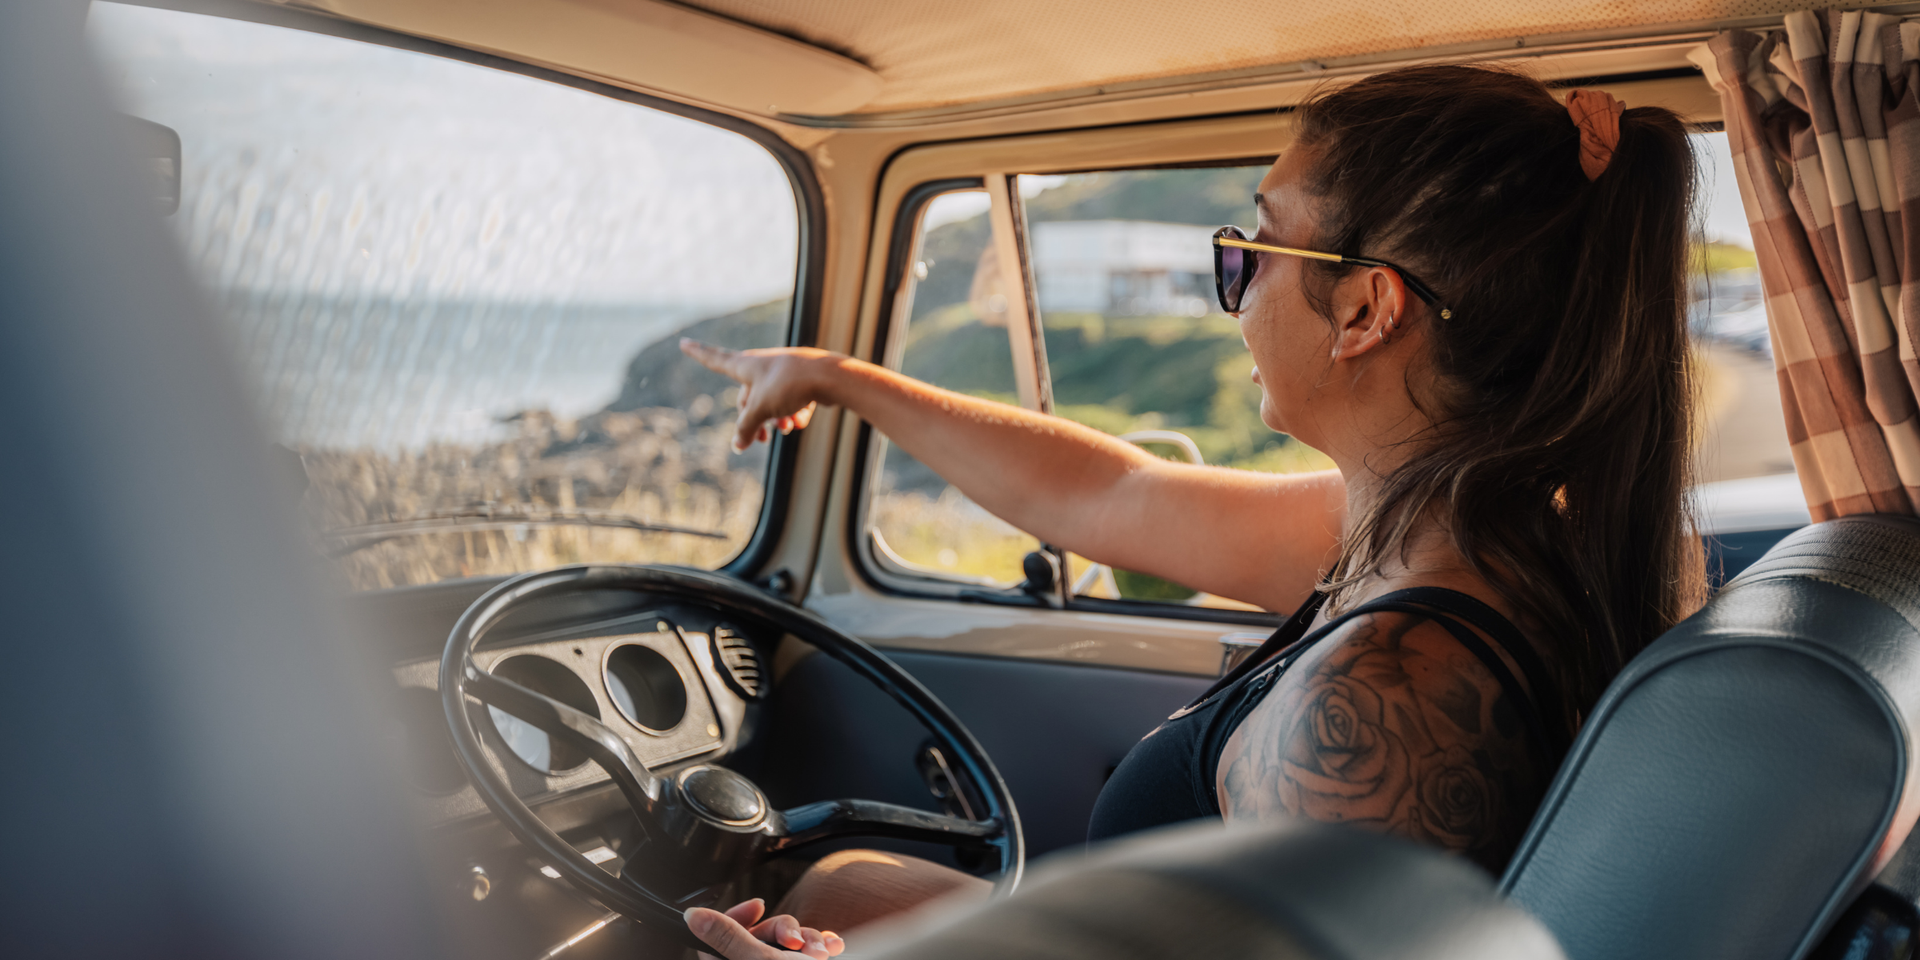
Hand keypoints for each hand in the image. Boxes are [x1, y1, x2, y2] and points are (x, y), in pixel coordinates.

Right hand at [680, 340, 834, 451]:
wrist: (830, 376)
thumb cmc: (788, 385)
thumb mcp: (760, 409)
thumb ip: (746, 428)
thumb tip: (737, 446)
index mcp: (745, 365)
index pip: (714, 359)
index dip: (698, 353)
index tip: (683, 342)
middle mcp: (762, 366)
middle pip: (747, 397)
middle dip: (755, 420)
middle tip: (763, 441)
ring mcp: (782, 372)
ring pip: (771, 401)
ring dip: (776, 419)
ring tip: (786, 429)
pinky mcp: (801, 380)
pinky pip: (790, 401)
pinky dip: (794, 413)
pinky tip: (801, 420)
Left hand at [684, 898, 845, 958]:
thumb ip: (728, 936)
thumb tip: (693, 917)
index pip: (721, 936)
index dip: (738, 916)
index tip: (758, 906)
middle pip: (759, 934)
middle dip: (785, 931)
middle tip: (795, 942)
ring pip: (786, 939)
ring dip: (808, 939)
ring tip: (819, 954)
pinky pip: (807, 949)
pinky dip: (820, 945)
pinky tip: (831, 948)